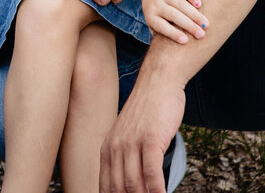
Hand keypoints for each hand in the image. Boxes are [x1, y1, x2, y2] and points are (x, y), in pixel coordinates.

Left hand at [100, 69, 184, 192]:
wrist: (158, 82)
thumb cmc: (148, 111)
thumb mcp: (129, 134)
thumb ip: (128, 157)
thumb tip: (135, 184)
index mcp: (107, 148)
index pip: (106, 185)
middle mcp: (115, 146)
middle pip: (119, 188)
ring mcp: (131, 143)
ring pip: (134, 183)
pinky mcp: (150, 139)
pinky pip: (152, 173)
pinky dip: (157, 190)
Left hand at [142, 0, 207, 43]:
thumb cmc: (159, 16)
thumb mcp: (156, 25)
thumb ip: (163, 36)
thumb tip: (175, 54)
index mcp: (151, 17)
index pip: (162, 26)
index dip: (173, 34)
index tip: (186, 41)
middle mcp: (156, 4)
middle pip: (173, 15)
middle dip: (189, 25)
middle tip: (202, 34)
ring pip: (180, 3)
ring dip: (194, 14)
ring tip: (206, 23)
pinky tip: (200, 4)